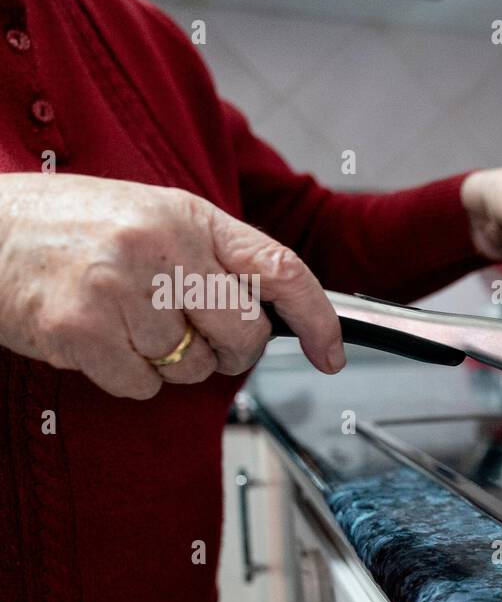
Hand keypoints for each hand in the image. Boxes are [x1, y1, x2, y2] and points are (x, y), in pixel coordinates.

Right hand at [0, 172, 343, 399]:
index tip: (331, 353)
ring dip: (168, 362)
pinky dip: (127, 377)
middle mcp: (161, 246)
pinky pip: (144, 387)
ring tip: (124, 319)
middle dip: (229, 350)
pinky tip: (98, 339)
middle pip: (244, 335)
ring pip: (193, 368)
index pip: (280, 270)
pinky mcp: (84, 330)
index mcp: (189, 215)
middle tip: (188, 331)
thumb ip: (214, 257)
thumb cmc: (71, 228)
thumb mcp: (153, 216)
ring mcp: (121, 288)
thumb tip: (276, 311)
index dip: (318, 319)